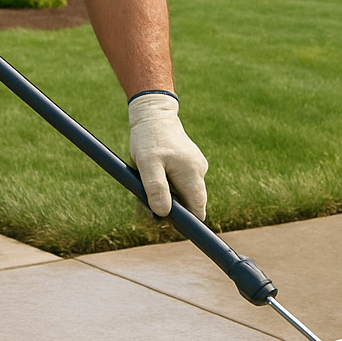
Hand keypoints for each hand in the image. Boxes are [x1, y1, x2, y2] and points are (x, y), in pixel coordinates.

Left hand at [128, 91, 207, 219]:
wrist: (153, 114)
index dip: (185, 223)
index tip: (165, 226)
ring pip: (183, 195)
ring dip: (165, 199)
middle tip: (143, 208)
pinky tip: (151, 180)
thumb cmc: (149, 138)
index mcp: (192, 173)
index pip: (197, 210)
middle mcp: (199, 172)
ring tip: (142, 192)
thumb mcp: (147, 163)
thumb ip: (156, 188)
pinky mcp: (189, 165)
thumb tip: (164, 214)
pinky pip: (181, 184)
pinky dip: (167, 187)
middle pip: (190, 205)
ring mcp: (195, 168)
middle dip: (169, 212)